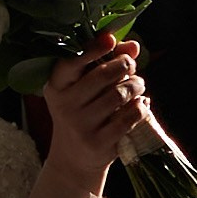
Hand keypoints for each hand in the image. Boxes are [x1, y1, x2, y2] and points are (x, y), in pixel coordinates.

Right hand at [40, 37, 144, 194]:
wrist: (74, 157)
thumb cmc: (82, 111)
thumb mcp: (83, 87)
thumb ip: (105, 62)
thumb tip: (132, 46)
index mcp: (56, 86)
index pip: (71, 63)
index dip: (92, 49)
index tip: (110, 40)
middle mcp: (65, 105)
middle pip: (102, 75)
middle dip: (124, 65)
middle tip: (131, 66)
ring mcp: (81, 126)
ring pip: (119, 95)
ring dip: (136, 85)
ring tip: (138, 86)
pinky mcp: (99, 143)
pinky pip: (129, 117)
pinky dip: (140, 107)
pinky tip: (140, 104)